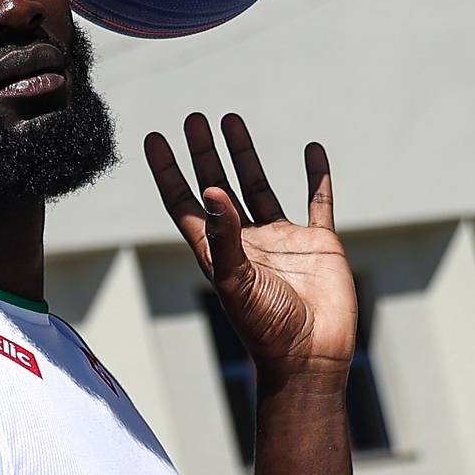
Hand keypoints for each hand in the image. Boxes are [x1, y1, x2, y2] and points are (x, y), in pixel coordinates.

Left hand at [144, 113, 355, 376]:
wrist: (312, 357)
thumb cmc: (267, 329)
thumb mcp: (235, 283)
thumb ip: (222, 236)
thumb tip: (210, 188)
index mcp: (217, 252)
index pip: (185, 204)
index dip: (168, 172)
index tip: (156, 138)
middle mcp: (245, 241)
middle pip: (217, 186)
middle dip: (204, 153)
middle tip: (193, 118)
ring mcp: (282, 240)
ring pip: (259, 186)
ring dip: (245, 154)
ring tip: (232, 120)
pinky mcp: (317, 243)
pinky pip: (317, 201)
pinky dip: (316, 177)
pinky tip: (312, 150)